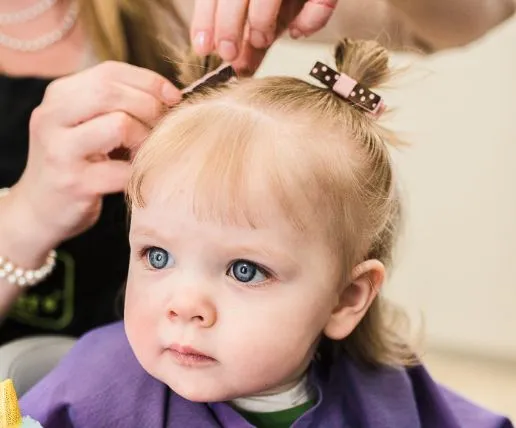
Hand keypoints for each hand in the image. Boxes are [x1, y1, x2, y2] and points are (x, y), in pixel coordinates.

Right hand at [12, 61, 180, 248]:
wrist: (39, 209)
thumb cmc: (76, 163)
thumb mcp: (84, 124)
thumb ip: (114, 105)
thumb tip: (168, 95)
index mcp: (59, 96)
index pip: (109, 72)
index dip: (149, 81)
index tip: (174, 97)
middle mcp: (52, 118)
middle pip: (112, 92)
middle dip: (149, 107)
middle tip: (161, 128)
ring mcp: (61, 151)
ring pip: (119, 125)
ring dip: (145, 139)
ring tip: (143, 153)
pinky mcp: (75, 184)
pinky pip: (124, 170)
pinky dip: (140, 171)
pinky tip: (137, 175)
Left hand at [190, 0, 337, 72]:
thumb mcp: (262, 11)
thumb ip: (249, 34)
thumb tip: (237, 66)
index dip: (206, 18)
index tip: (203, 48)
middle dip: (228, 24)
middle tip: (228, 53)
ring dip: (261, 20)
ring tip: (261, 40)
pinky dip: (309, 19)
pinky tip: (297, 32)